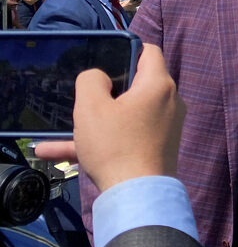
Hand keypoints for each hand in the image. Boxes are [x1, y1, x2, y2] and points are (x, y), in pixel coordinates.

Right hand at [34, 44, 185, 191]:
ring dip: (96, 120)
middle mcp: (170, 102)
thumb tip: (99, 76)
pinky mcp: (159, 146)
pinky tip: (58, 152)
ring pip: (126, 114)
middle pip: (137, 83)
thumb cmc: (115, 146)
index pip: (149, 52)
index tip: (105, 60)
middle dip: (108, 89)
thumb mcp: (91, 107)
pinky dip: (102, 140)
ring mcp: (167, 126)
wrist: (137, 197)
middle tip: (86, 96)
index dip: (127, 50)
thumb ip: (91, 80)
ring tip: (64, 128)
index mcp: (159, 85)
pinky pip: (127, 135)